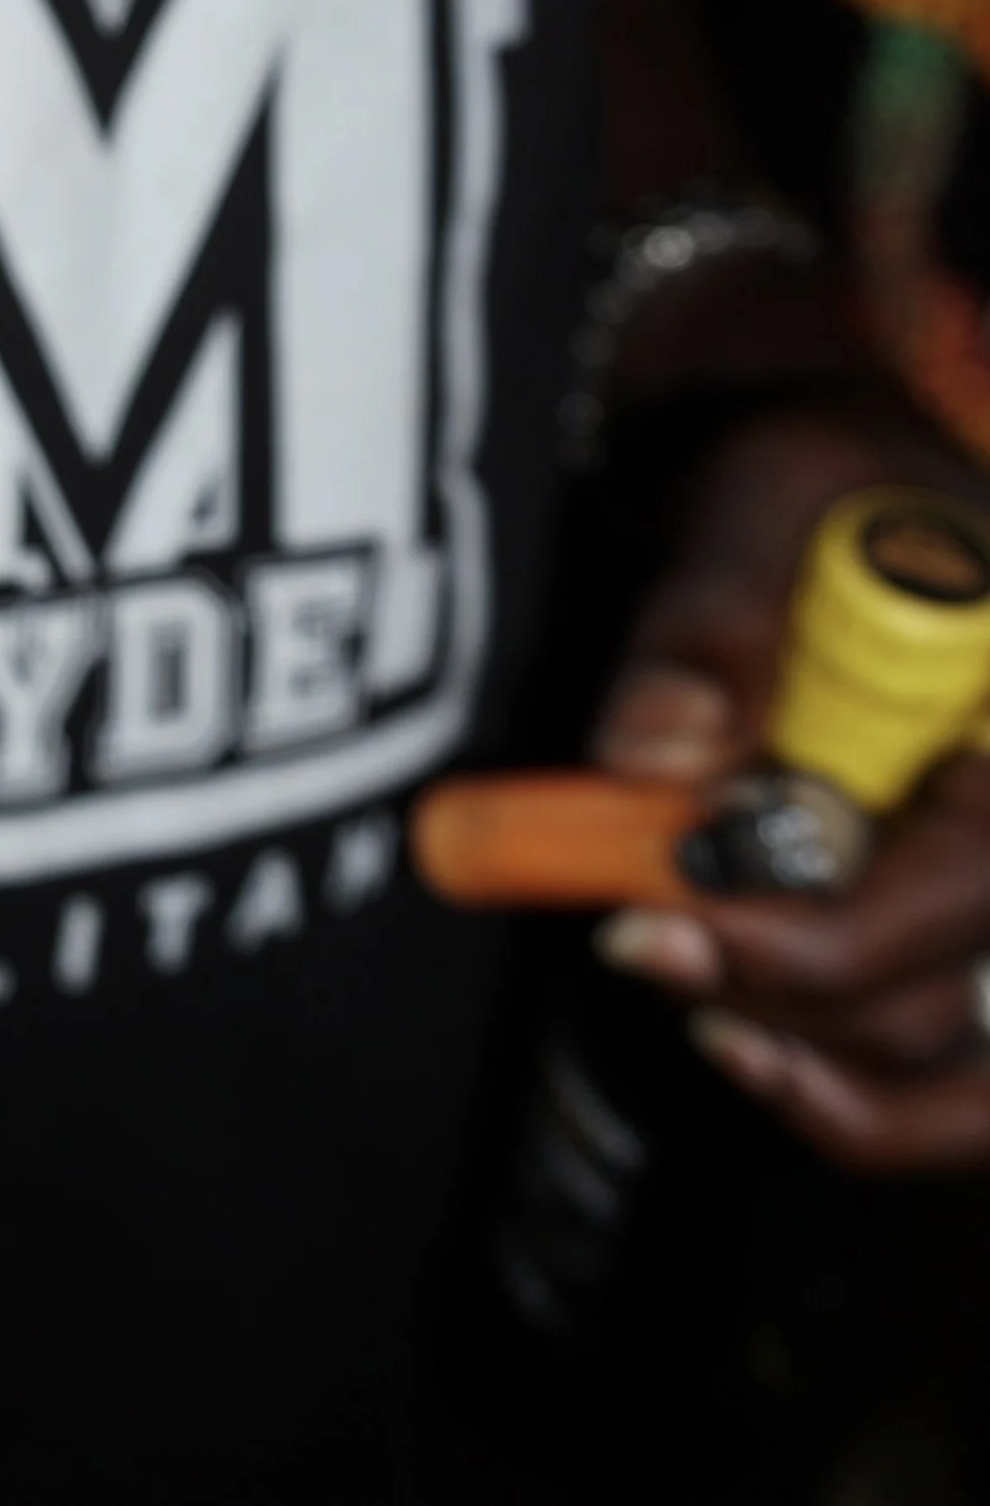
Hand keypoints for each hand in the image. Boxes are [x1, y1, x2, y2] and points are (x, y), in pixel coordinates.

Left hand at [591, 400, 989, 1169]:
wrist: (859, 494)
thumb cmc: (828, 490)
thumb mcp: (769, 501)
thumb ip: (713, 618)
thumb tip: (646, 747)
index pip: (963, 884)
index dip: (808, 926)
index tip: (659, 909)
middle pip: (946, 990)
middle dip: (775, 977)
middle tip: (631, 934)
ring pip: (949, 1059)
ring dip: (803, 1046)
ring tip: (673, 973)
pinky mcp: (969, 939)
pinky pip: (958, 1081)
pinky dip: (859, 1098)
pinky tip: (750, 1051)